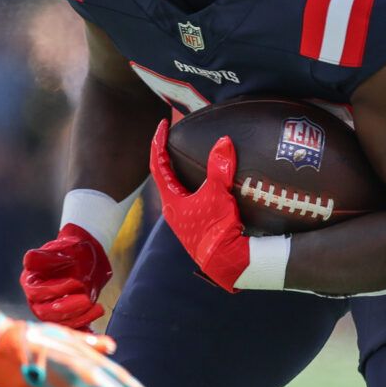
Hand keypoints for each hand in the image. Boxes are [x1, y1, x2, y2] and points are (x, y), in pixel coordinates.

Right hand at [21, 224, 113, 329]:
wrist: (86, 258)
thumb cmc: (71, 251)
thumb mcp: (61, 247)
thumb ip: (47, 256)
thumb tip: (31, 259)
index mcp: (31, 280)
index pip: (36, 291)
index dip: (55, 289)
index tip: (76, 282)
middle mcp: (36, 299)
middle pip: (46, 311)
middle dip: (68, 307)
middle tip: (87, 299)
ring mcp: (48, 311)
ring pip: (59, 322)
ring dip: (79, 316)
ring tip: (97, 307)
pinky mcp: (62, 319)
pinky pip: (71, 328)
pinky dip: (83, 326)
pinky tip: (95, 321)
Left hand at [149, 120, 249, 291]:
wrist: (228, 262)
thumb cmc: (217, 230)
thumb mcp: (218, 195)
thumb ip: (219, 168)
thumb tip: (224, 141)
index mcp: (171, 201)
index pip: (157, 165)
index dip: (158, 142)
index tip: (163, 124)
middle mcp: (174, 210)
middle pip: (164, 176)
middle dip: (166, 155)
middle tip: (173, 137)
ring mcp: (185, 219)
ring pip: (177, 189)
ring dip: (180, 171)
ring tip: (188, 156)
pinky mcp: (197, 225)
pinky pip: (191, 198)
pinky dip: (195, 185)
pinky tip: (208, 182)